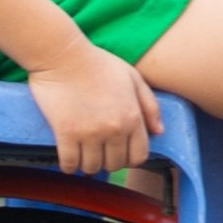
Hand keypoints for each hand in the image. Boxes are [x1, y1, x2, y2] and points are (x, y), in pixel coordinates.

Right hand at [29, 43, 160, 175]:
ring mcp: (90, 133)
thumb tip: (159, 132)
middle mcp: (114, 128)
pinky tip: (69, 159)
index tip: (119, 152)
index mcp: (133, 116)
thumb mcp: (132, 77)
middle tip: (99, 151)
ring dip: (88, 165)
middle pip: (115, 164)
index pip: (139, 156)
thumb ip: (150, 105)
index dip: (130, 158)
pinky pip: (70, 164)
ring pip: (92, 167)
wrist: (63, 55)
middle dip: (108, 161)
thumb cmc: (98, 63)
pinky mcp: (66, 133)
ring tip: (84, 154)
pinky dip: (69, 166)